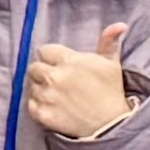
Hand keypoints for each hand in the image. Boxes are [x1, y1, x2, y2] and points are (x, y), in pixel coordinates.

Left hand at [25, 23, 139, 139]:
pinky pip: (30, 104)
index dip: (52, 57)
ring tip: (56, 95)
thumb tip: (120, 24)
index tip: (61, 65)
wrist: (110, 124)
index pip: (45, 50)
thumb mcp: (111, 64)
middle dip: (43, 72)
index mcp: (69, 61)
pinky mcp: (42, 114)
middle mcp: (55, 77)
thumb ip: (109, 42)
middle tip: (57, 81)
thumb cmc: (110, 91)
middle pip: (34, 67)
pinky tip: (52, 106)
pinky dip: (38, 105)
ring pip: (31, 86)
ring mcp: (47, 96)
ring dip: (41, 89)